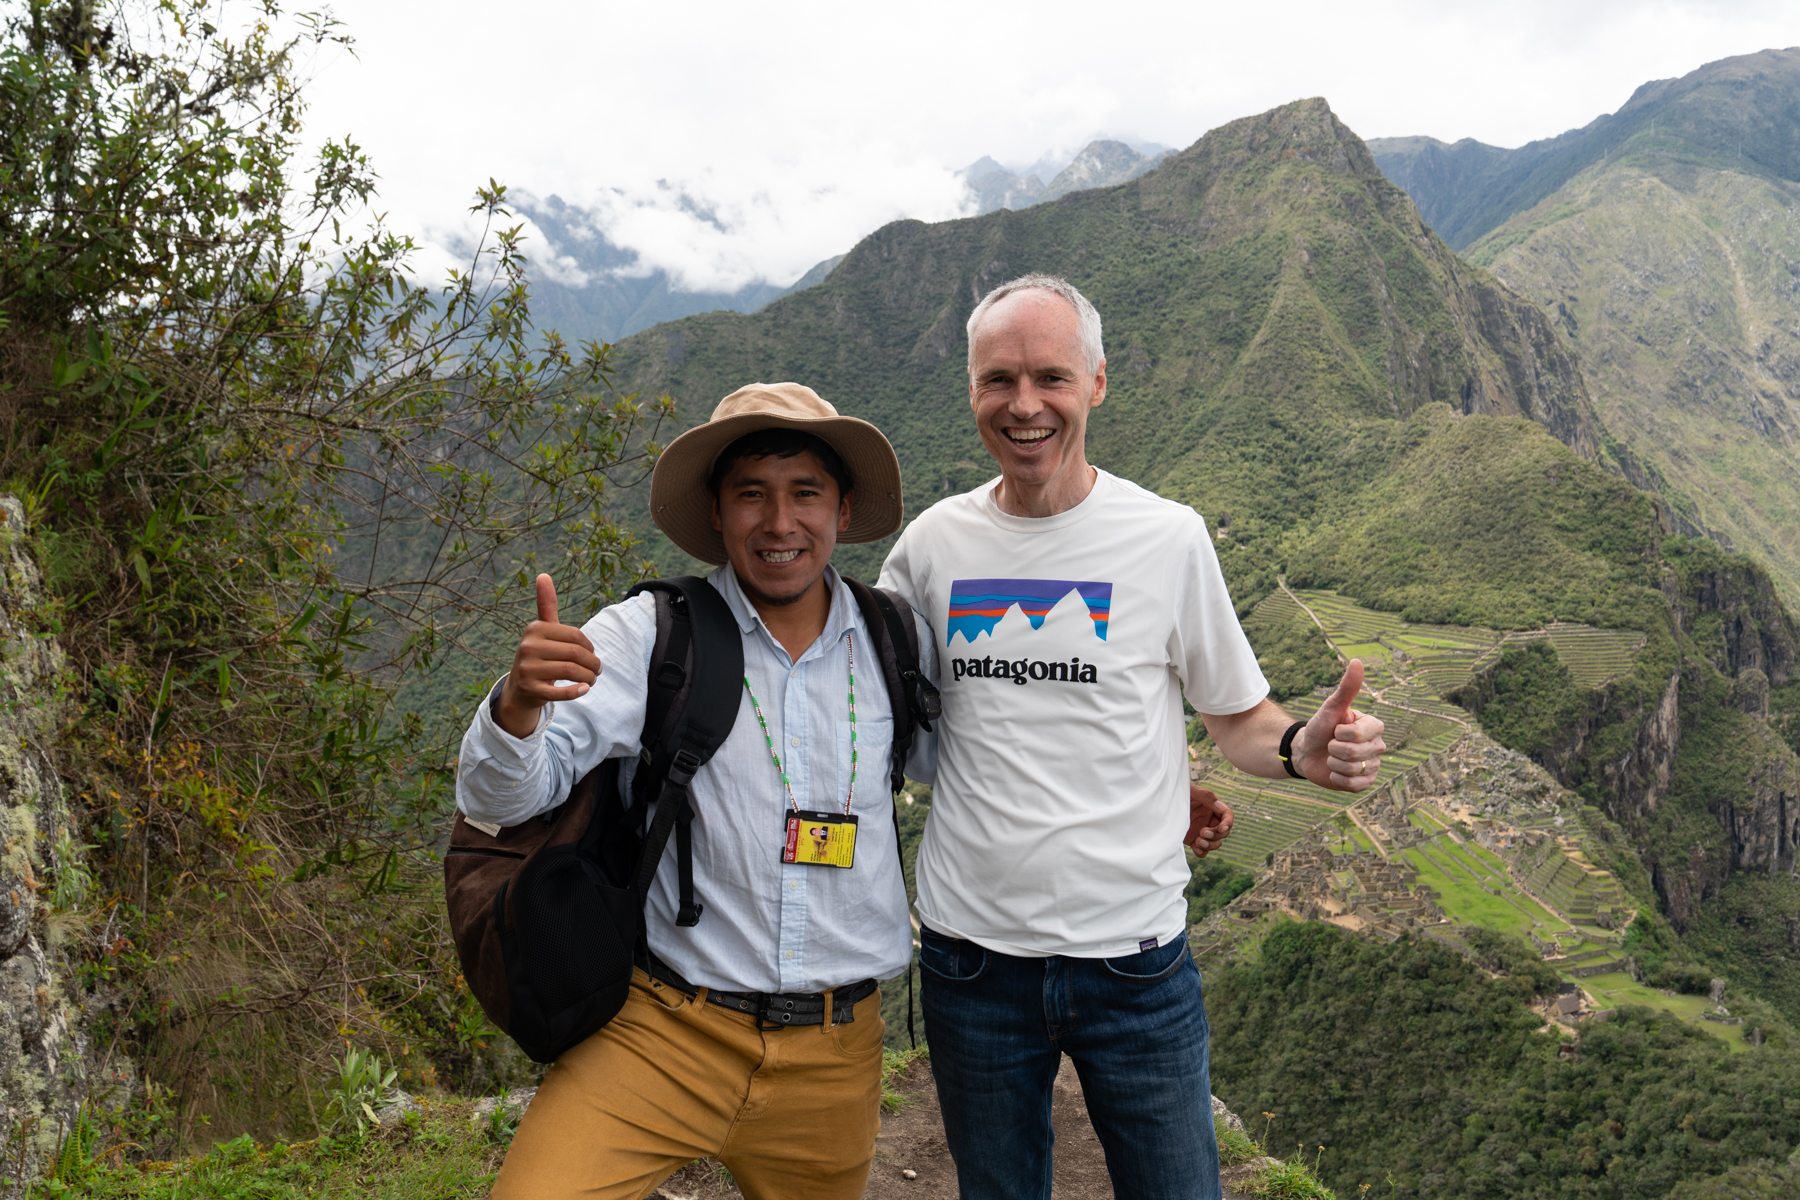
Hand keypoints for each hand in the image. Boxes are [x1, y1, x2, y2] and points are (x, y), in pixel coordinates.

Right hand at [496, 574, 601, 738]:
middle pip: (574, 654)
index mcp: (535, 629)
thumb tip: (543, 575)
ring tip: (593, 679)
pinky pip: (560, 692)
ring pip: (570, 672)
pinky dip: (577, 692)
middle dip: (592, 663)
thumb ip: (546, 604)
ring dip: (588, 677)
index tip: (593, 654)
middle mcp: (528, 647)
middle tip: (598, 670)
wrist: (520, 687)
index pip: (575, 635)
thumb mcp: (543, 629)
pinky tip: (585, 689)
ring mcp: (527, 669)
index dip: (590, 646)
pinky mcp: (530, 689)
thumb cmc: (539, 654)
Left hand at [1185, 786, 1233, 857]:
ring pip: (1215, 843)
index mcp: (1212, 807)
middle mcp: (1209, 819)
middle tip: (1202, 833)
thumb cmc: (1178, 791)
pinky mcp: (1193, 839)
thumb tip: (1221, 807)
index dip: (1228, 823)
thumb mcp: (1191, 790)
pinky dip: (1202, 852)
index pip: (1227, 816)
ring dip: (1210, 845)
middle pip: (1223, 832)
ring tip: (1198, 842)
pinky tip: (1196, 849)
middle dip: (1216, 835)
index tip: (1221, 828)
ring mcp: (1202, 831)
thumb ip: (1206, 797)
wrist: (1162, 802)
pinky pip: (1203, 850)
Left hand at [1298, 659, 1384, 790]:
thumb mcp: (1331, 707)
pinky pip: (1353, 785)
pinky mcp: (1365, 783)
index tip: (1336, 729)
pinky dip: (1337, 778)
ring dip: (1334, 763)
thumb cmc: (1321, 726)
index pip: (1358, 734)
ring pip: (1353, 769)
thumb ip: (1347, 687)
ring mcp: (1374, 765)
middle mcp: (1379, 746)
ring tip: (1333, 757)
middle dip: (1333, 749)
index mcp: (1375, 726)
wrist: (1307, 751)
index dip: (1340, 733)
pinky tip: (1335, 771)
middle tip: (1331, 744)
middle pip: (1354, 753)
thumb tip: (1357, 661)